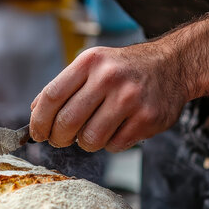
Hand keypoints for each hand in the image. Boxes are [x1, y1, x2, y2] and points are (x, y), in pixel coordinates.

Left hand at [29, 43, 188, 151]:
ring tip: (94, 130)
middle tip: (61, 139)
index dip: (39, 121)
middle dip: (58, 138)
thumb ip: (64, 87)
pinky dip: (110, 143)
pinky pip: (114, 145)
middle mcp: (109, 77)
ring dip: (86, 142)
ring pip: (90, 139)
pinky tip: (118, 128)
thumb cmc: (123, 69)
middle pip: (67, 122)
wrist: (172, 65)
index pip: (51, 96)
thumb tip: (36, 113)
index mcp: (89, 62)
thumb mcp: (92, 65)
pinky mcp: (147, 118)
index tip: (36, 134)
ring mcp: (130, 98)